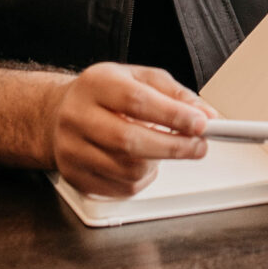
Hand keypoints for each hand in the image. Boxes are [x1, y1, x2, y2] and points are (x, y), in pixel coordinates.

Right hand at [48, 63, 210, 197]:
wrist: (60, 114)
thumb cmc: (106, 95)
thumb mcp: (141, 79)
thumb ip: (176, 95)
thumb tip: (206, 116)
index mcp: (96, 84)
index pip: (136, 101)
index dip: (173, 115)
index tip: (201, 124)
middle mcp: (78, 116)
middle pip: (130, 140)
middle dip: (174, 147)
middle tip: (199, 146)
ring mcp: (72, 149)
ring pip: (128, 170)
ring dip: (157, 164)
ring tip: (159, 148)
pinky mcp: (75, 176)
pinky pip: (121, 189)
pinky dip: (142, 179)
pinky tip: (140, 162)